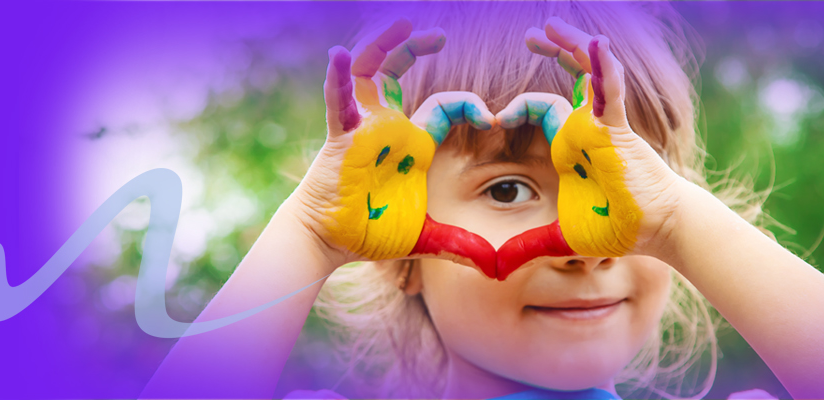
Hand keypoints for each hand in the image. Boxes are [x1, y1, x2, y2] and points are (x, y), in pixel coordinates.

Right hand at [294, 19, 497, 275]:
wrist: (330, 242)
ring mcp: (363, 127)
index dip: (470, 106)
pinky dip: (339, 79)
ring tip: (402, 24)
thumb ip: (458, 244)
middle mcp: (388, 127)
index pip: (445, 108)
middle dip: (416, 48)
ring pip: (372, 73)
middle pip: (399, 72)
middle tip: (438, 34)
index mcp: (413, 144)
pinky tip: (340, 55)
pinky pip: (339, 102)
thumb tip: (493, 265)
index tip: (493, 117)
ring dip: (385, 46)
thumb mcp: (424, 237)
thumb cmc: (371, 232)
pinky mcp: (341, 136)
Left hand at [494, 18, 687, 276]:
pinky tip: (598, 45)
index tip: (494, 119)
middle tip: (530, 34)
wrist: (655, 231)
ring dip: (572, 47)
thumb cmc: (617, 228)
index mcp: (569, 146)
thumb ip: (529, 246)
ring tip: (551, 24)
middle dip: (551, 52)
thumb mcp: (561, 238)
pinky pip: (610, 92)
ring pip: (587, 74)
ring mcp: (602, 124)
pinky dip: (604, 69)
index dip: (517, 107)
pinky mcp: (618, 129)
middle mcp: (585, 128)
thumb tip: (497, 269)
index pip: (540, 109)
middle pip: (565, 79)